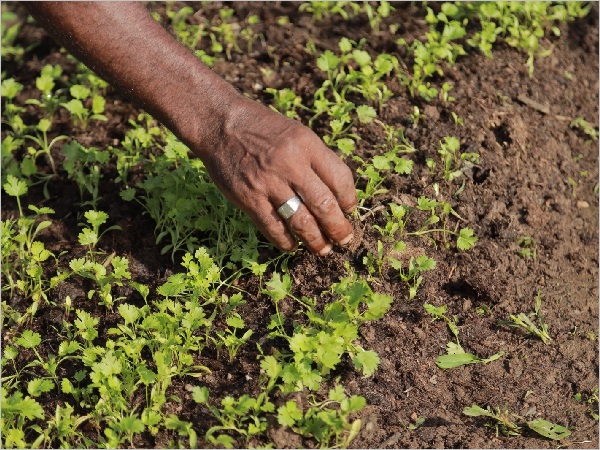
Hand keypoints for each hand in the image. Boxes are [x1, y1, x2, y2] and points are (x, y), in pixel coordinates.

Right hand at [199, 96, 356, 254]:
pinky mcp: (249, 198)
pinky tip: (293, 245)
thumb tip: (337, 196)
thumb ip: (316, 160)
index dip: (349, 200)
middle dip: (338, 228)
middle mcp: (290, 164)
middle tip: (344, 240)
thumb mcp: (296, 133)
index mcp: (306, 144)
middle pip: (324, 205)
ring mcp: (268, 182)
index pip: (340, 179)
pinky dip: (286, 241)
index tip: (349, 211)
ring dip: (316, 241)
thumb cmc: (263, 129)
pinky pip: (273, 228)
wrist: (221, 124)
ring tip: (323, 250)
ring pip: (301, 221)